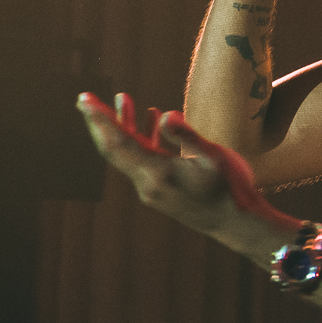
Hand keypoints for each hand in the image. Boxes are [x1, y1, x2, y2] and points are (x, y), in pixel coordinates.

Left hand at [76, 92, 265, 237]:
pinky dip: (142, 139)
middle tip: (85, 98)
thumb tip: (165, 115)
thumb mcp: (214, 157)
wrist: (237, 225)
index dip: (100, 119)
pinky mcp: (159, 192)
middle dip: (99, 122)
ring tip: (124, 98)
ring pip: (128, 154)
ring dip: (123, 126)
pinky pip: (142, 161)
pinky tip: (154, 120)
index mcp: (158, 173)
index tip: (84, 99)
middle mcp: (148, 184)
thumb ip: (187, 135)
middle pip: (114, 149)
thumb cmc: (231, 189)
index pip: (118, 142)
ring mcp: (152, 190)